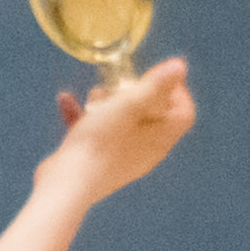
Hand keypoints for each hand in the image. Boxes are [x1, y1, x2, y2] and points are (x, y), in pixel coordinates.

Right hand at [41, 54, 196, 203]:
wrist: (66, 185)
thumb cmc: (100, 143)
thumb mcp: (129, 104)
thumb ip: (155, 84)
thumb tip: (180, 65)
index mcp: (160, 139)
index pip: (183, 113)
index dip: (176, 90)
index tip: (156, 74)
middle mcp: (146, 151)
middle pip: (153, 116)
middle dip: (137, 93)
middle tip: (121, 81)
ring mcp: (122, 159)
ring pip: (123, 124)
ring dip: (109, 103)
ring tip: (95, 92)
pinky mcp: (98, 163)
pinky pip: (96, 134)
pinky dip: (85, 117)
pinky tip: (66, 100)